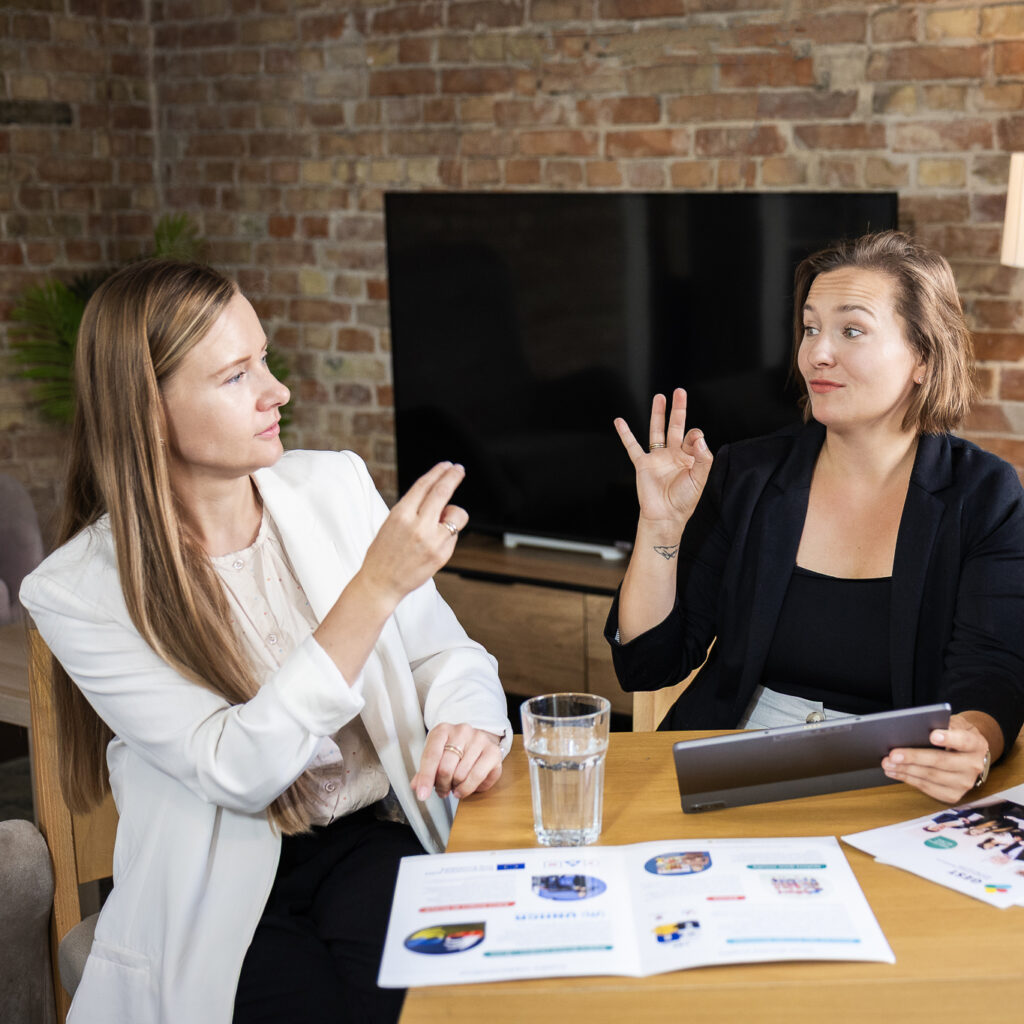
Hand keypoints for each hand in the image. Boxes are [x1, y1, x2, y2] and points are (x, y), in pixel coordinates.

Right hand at [359, 462, 467, 608]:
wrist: (380, 582)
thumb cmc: (383, 553)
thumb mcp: (391, 523)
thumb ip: (413, 510)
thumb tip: (438, 499)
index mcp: (401, 514)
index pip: (424, 485)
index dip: (438, 472)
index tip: (447, 466)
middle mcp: (417, 525)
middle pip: (442, 492)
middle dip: (453, 477)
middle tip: (459, 470)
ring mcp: (432, 540)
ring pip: (457, 514)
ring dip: (453, 513)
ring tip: (441, 523)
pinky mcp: (442, 555)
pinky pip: (454, 536)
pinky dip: (448, 535)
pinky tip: (434, 544)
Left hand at [412, 723, 502, 800]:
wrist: (477, 742)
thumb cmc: (454, 751)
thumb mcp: (436, 757)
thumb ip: (425, 772)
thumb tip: (417, 786)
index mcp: (442, 730)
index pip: (431, 755)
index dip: (426, 778)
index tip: (422, 795)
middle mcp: (461, 731)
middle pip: (445, 768)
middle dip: (441, 785)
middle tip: (442, 790)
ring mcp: (478, 739)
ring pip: (460, 774)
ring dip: (455, 787)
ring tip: (454, 786)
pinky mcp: (493, 751)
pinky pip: (477, 776)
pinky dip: (467, 788)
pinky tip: (462, 789)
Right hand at [614, 388, 712, 527]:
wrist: (665, 516)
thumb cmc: (683, 501)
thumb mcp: (699, 479)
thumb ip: (703, 458)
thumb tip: (700, 438)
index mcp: (689, 458)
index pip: (693, 437)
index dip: (695, 436)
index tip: (695, 441)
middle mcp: (673, 455)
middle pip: (676, 426)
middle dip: (678, 409)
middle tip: (679, 392)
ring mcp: (657, 458)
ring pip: (656, 431)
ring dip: (658, 414)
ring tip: (659, 397)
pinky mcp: (642, 464)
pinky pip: (632, 446)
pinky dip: (625, 434)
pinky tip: (619, 422)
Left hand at [882, 713, 990, 803]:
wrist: (968, 755)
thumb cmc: (955, 735)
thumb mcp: (954, 725)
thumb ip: (940, 725)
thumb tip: (913, 728)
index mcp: (976, 744)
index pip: (963, 741)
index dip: (948, 738)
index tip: (932, 735)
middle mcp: (974, 766)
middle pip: (941, 761)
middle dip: (914, 758)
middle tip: (893, 754)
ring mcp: (964, 783)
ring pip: (931, 776)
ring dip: (905, 770)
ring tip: (887, 762)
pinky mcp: (953, 795)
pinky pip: (927, 787)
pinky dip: (907, 779)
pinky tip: (894, 771)